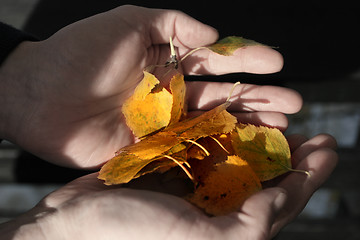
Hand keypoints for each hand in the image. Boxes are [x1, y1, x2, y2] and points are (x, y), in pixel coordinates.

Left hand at [0, 5, 299, 168]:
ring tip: (278, 127)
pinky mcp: (148, 148)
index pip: (216, 60)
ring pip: (211, 124)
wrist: (36, 95)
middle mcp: (169, 93)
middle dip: (258, 97)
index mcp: (166, 61)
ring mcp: (161, 122)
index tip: (278, 62)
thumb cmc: (78, 53)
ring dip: (245, 125)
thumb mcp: (129, 22)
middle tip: (292, 103)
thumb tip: (213, 34)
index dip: (247, 59)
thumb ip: (173, 24)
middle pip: (222, 95)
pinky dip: (214, 150)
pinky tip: (239, 151)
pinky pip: (187, 148)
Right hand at [0, 134, 336, 239]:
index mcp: (228, 233)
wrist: (74, 224)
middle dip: (290, 156)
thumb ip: (251, 225)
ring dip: (260, 140)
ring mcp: (192, 189)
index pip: (281, 203)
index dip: (308, 176)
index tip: (328, 148)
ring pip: (238, 161)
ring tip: (280, 120)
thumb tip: (282, 198)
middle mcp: (215, 213)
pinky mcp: (171, 171)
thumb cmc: (131, 237)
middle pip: (265, 181)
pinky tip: (237, 120)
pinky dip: (225, 134)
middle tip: (312, 134)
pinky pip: (206, 149)